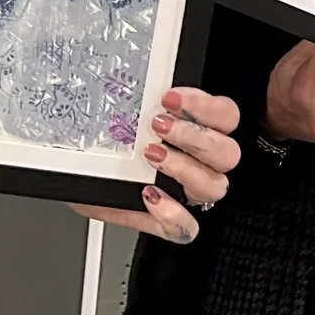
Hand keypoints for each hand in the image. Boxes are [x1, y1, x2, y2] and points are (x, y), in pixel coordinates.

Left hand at [71, 88, 242, 243]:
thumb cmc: (107, 149)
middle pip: (228, 153)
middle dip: (195, 136)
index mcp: (198, 131)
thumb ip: (131, 103)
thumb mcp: (117, 119)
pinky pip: (186, 228)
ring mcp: (188, 194)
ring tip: (152, 156)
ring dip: (185, 169)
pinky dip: (171, 214)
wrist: (85, 182)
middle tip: (160, 126)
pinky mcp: (169, 222)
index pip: (226, 116)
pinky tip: (150, 196)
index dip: (205, 106)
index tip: (169, 98)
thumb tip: (119, 85)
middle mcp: (201, 164)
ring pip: (215, 187)